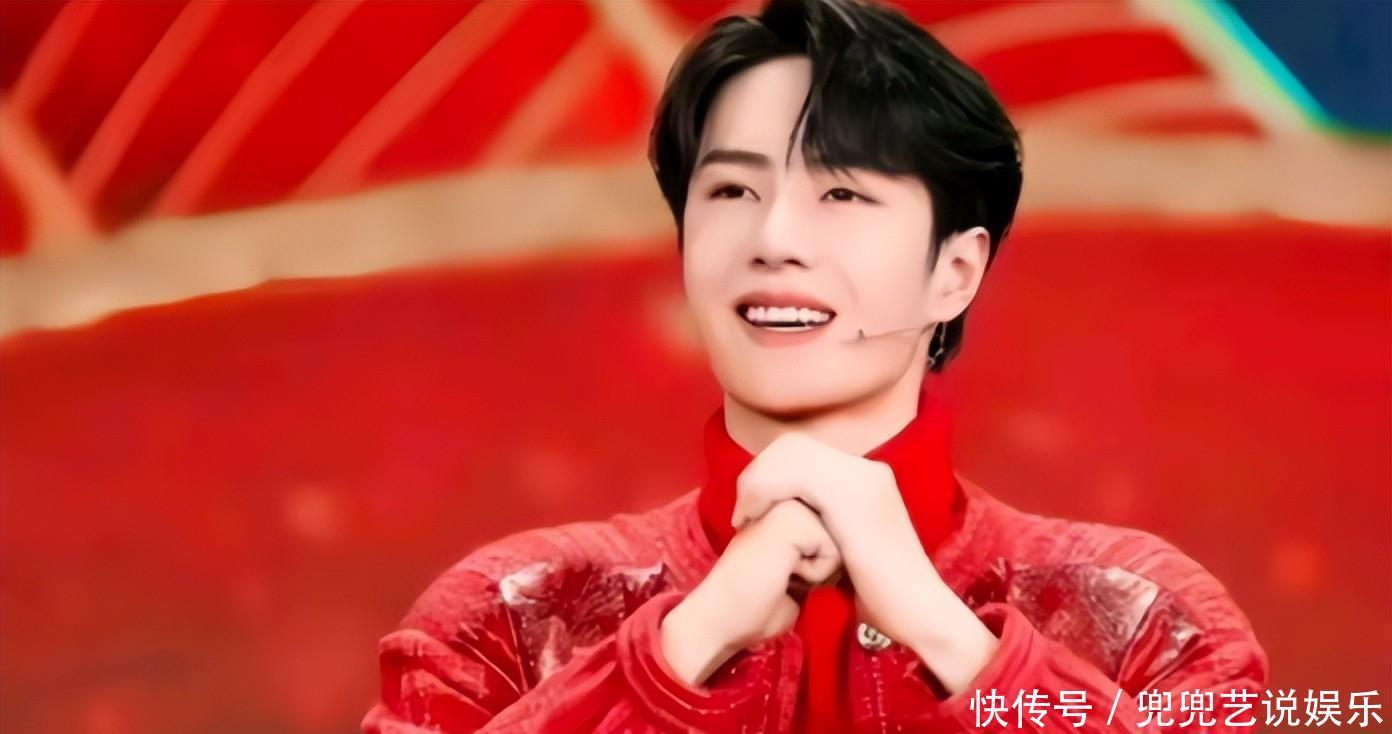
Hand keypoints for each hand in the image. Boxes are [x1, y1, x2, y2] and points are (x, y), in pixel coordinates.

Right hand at [660, 499, 841, 684]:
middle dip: (823, 567)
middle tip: (783, 576)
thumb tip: (855, 546)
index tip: (783, 574)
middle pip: (844, 535)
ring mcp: (788, 503)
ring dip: (819, 571)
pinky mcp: (792, 519)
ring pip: (841, 542)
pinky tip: (784, 574)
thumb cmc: (756, 604)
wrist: (721, 616)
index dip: (819, 566)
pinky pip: (833, 552)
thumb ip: (820, 549)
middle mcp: (788, 497)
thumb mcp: (798, 569)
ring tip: (784, 575)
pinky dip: (815, 575)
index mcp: (788, 506)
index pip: (838, 532)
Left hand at [729, 432, 997, 690]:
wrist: (920, 613)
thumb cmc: (882, 593)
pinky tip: (755, 519)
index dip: (769, 471)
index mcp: (867, 476)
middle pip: (794, 444)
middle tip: (744, 513)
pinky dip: (765, 491)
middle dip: (759, 473)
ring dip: (758, 481)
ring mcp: (864, 478)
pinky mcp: (854, 498)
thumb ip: (824, 520)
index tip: (753, 509)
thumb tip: (789, 510)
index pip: (803, 449)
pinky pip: (795, 474)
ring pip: (791, 452)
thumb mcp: (846, 545)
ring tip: (746, 518)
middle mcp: (867, 469)